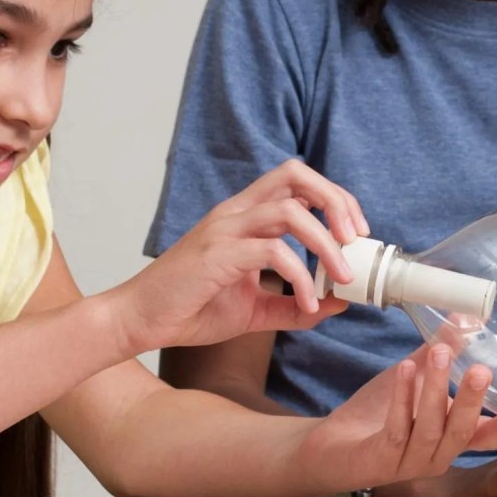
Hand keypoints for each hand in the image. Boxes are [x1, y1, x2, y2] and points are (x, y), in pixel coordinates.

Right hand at [120, 160, 371, 353]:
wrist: (140, 321)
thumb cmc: (191, 309)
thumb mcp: (254, 309)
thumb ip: (294, 305)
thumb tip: (339, 303)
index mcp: (245, 217)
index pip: (297, 183)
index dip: (334, 199)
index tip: (357, 234)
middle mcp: (236, 213)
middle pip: (296, 175)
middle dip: (336, 200)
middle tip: (356, 239)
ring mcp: (225, 229)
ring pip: (289, 210)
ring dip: (325, 241)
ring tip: (341, 276)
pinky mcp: (217, 253)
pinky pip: (272, 251)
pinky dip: (299, 276)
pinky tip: (306, 303)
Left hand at [295, 344, 496, 495]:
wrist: (332, 446)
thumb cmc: (378, 415)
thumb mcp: (413, 380)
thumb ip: (439, 353)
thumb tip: (465, 316)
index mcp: (448, 441)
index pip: (482, 439)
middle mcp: (435, 457)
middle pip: (460, 432)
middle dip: (471, 400)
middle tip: (480, 369)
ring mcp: (408, 462)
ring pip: (430, 428)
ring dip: (435, 390)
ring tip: (439, 354)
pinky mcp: (381, 459)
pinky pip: (397, 428)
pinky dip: (403, 397)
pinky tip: (405, 370)